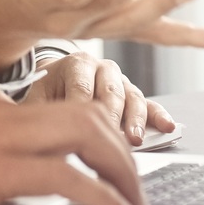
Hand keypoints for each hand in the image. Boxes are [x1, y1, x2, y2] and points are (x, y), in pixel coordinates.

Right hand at [0, 99, 143, 204]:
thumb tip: (18, 181)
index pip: (61, 105)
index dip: (100, 132)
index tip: (116, 159)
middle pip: (85, 111)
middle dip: (123, 148)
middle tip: (135, 184)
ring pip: (85, 132)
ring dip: (122, 168)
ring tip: (133, 201)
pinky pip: (64, 175)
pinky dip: (100, 194)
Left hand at [25, 52, 175, 145]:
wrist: (58, 81)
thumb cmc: (48, 93)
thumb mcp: (36, 98)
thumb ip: (39, 112)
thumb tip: (36, 133)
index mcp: (76, 64)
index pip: (81, 87)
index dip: (83, 109)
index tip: (80, 130)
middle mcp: (102, 69)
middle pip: (110, 92)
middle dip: (112, 117)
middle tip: (111, 138)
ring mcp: (121, 81)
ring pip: (132, 98)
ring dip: (135, 120)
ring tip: (135, 139)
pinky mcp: (134, 95)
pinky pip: (150, 104)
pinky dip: (158, 115)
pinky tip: (167, 126)